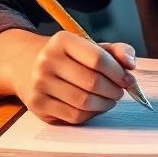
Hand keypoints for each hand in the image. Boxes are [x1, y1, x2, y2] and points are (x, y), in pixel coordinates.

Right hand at [4, 30, 138, 124]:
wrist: (26, 65)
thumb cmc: (68, 57)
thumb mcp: (90, 46)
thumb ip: (116, 51)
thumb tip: (130, 64)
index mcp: (62, 41)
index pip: (99, 59)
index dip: (119, 72)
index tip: (128, 80)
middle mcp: (47, 60)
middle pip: (93, 82)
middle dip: (114, 90)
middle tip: (120, 91)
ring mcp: (40, 84)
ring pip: (84, 102)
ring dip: (105, 104)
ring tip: (110, 99)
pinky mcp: (38, 104)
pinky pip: (74, 115)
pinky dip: (91, 113)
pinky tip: (95, 106)